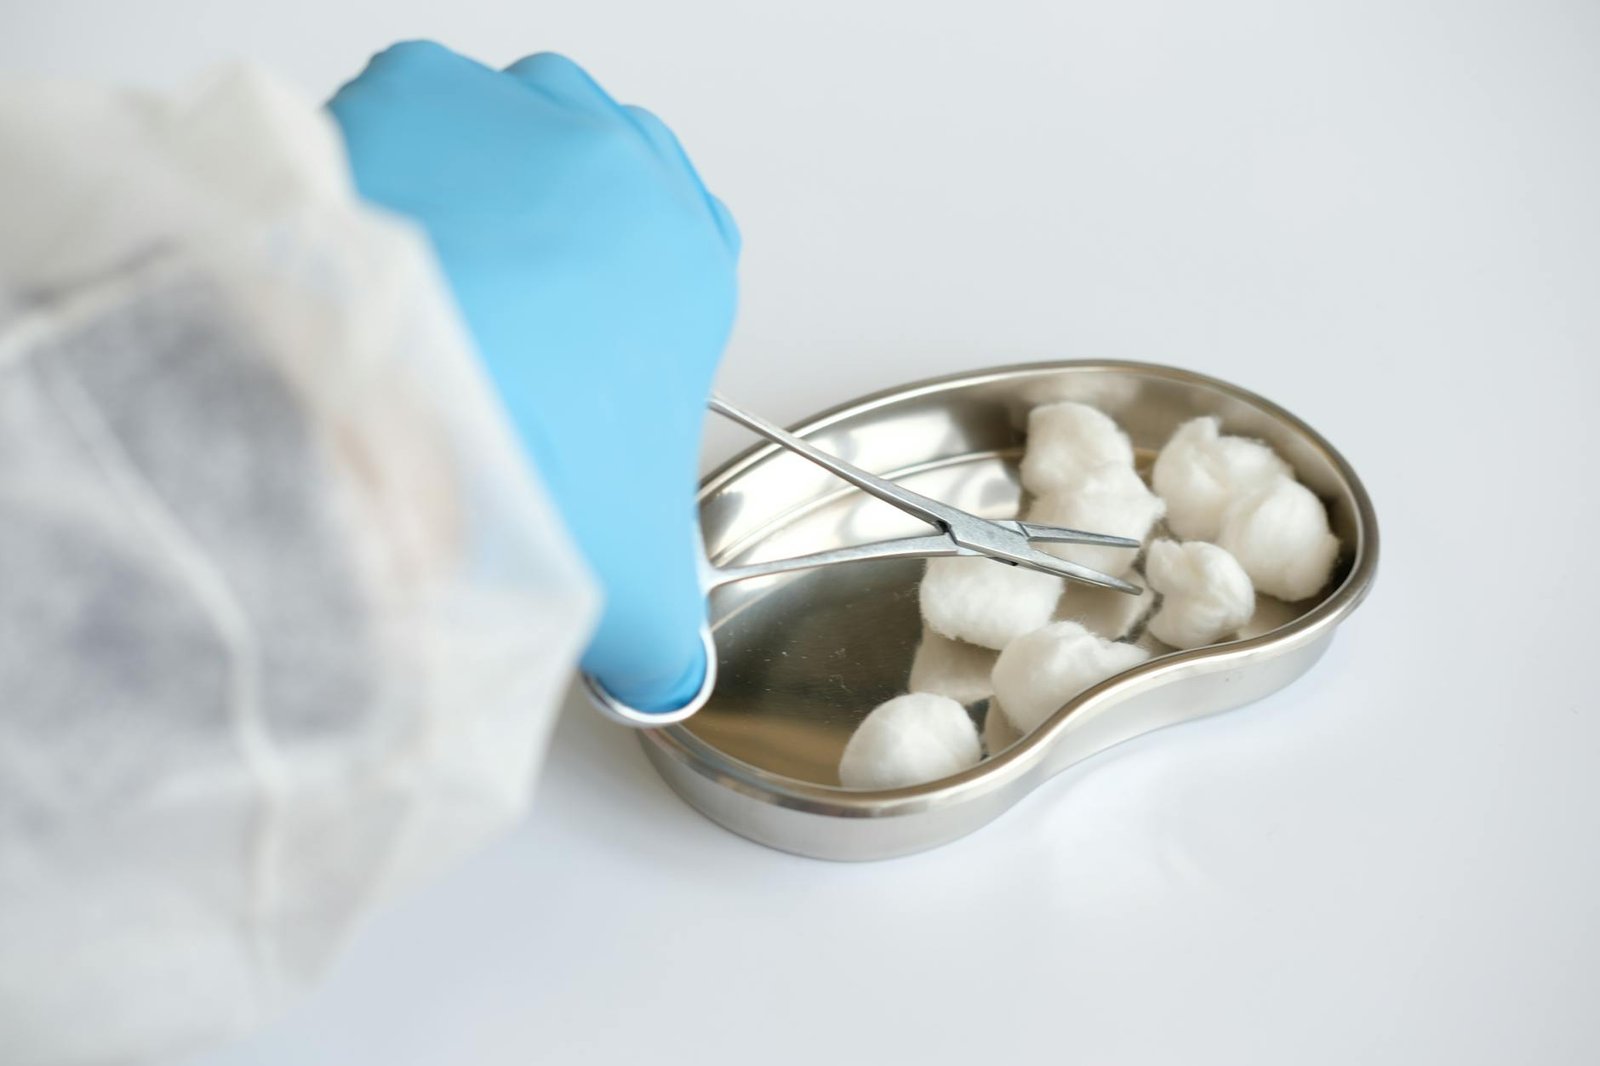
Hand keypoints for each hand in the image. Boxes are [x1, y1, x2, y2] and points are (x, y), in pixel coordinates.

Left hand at [329, 41, 738, 710]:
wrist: (407, 411)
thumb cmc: (541, 467)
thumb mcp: (632, 585)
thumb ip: (663, 639)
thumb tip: (667, 678)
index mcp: (690, 269)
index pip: (694, 236)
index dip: (639, 284)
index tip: (597, 326)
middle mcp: (617, 175)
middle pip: (603, 166)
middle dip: (563, 222)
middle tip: (510, 305)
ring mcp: (515, 123)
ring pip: (509, 122)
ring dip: (481, 177)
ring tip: (434, 275)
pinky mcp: (412, 96)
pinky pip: (406, 106)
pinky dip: (388, 155)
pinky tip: (368, 238)